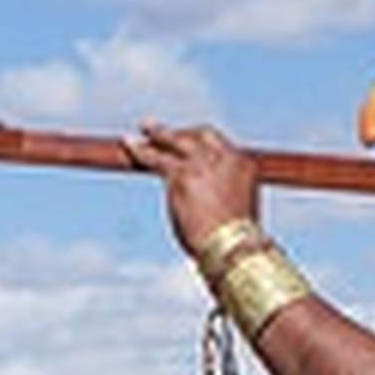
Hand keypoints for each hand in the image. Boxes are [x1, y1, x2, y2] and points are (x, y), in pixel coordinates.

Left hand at [123, 121, 265, 264]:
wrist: (233, 248)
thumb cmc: (236, 243)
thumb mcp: (236, 216)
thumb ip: (221, 199)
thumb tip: (205, 207)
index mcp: (245, 165)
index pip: (220, 147)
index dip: (204, 147)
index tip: (192, 149)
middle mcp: (225, 158)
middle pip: (202, 135)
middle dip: (184, 133)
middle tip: (168, 133)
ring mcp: (202, 163)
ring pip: (177, 141)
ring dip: (159, 133)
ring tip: (144, 126)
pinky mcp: (181, 174)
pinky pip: (156, 158)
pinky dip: (141, 151)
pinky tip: (129, 145)